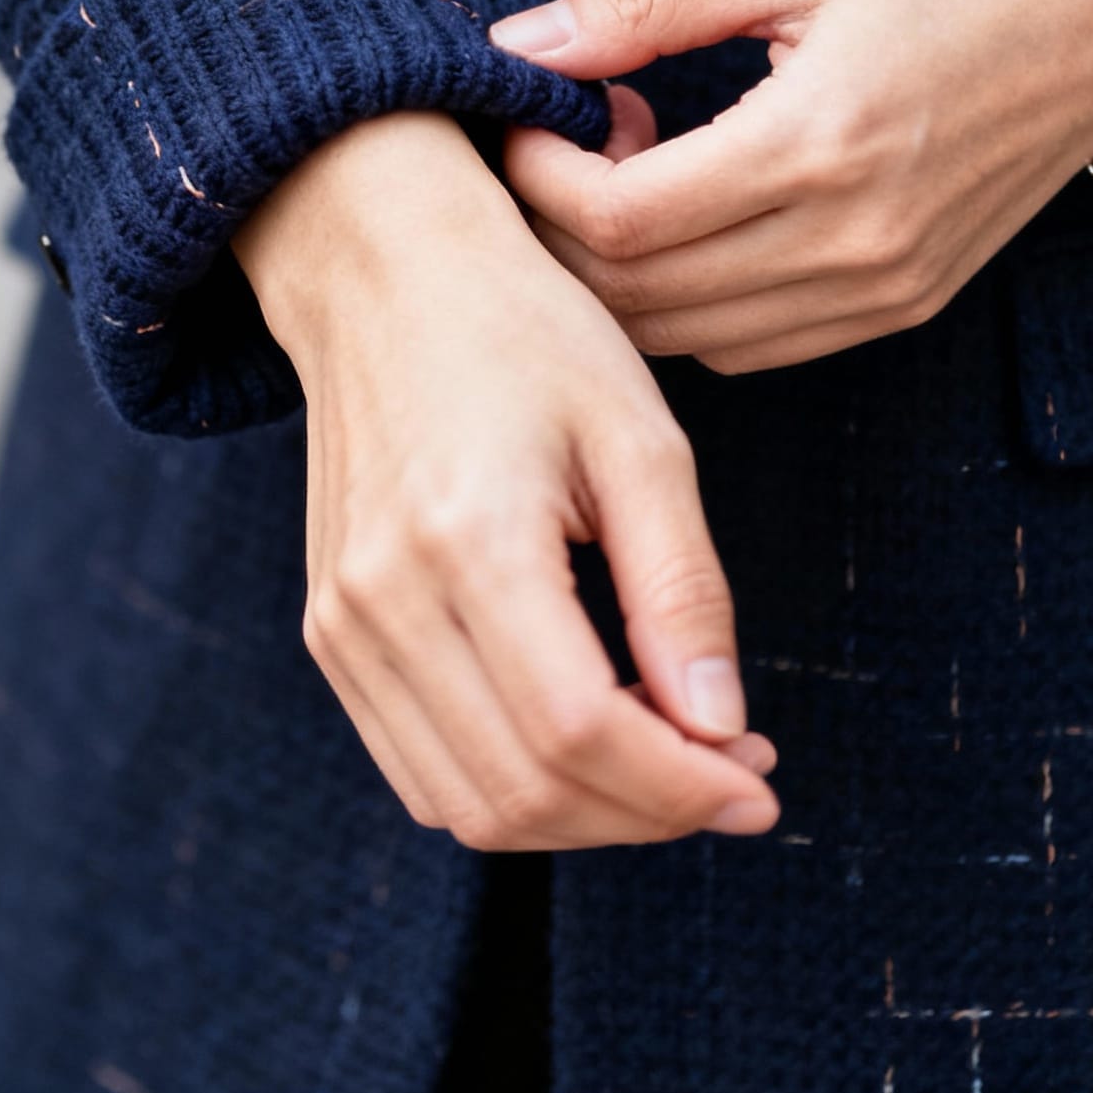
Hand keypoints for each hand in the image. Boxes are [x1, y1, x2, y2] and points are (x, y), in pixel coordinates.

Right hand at [233, 111, 778, 848]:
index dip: (681, 786)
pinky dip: (517, 789)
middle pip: (524, 791)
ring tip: (673, 758)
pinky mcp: (330, 632)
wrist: (385, 273)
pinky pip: (423, 770)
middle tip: (735, 773)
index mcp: (467, 539)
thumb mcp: (638, 436)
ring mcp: (342, 625)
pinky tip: (593, 738)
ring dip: (586, 818)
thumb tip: (722, 732)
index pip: (578, 732)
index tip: (762, 784)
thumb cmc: (526, 333)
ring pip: (469, 805)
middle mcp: (383, 599)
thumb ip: (681, 588)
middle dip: (648, 813)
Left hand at [491, 0, 1092, 376]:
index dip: (541, 176)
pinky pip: (746, 346)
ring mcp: (881, 290)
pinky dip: (687, 299)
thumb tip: (516, 44)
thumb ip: (641, 5)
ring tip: (637, 164)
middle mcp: (853, 242)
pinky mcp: (898, 307)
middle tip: (568, 138)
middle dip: (561, 227)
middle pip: (636, 297)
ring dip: (621, 272)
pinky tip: (696, 208)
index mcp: (821, 142)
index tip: (530, 114)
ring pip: (683, 339)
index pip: (620, 220)